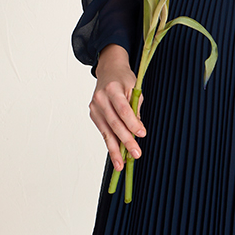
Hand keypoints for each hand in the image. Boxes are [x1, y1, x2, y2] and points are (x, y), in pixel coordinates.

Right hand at [89, 44, 145, 172]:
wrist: (108, 70)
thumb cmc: (124, 78)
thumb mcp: (134, 88)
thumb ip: (135, 108)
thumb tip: (138, 131)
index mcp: (112, 88)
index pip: (123, 109)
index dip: (132, 123)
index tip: (142, 134)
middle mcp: (100, 98)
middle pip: (114, 123)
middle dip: (126, 140)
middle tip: (136, 154)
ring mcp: (94, 107)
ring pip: (107, 131)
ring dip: (115, 150)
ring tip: (121, 165)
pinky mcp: (93, 114)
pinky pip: (103, 131)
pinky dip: (110, 144)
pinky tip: (116, 155)